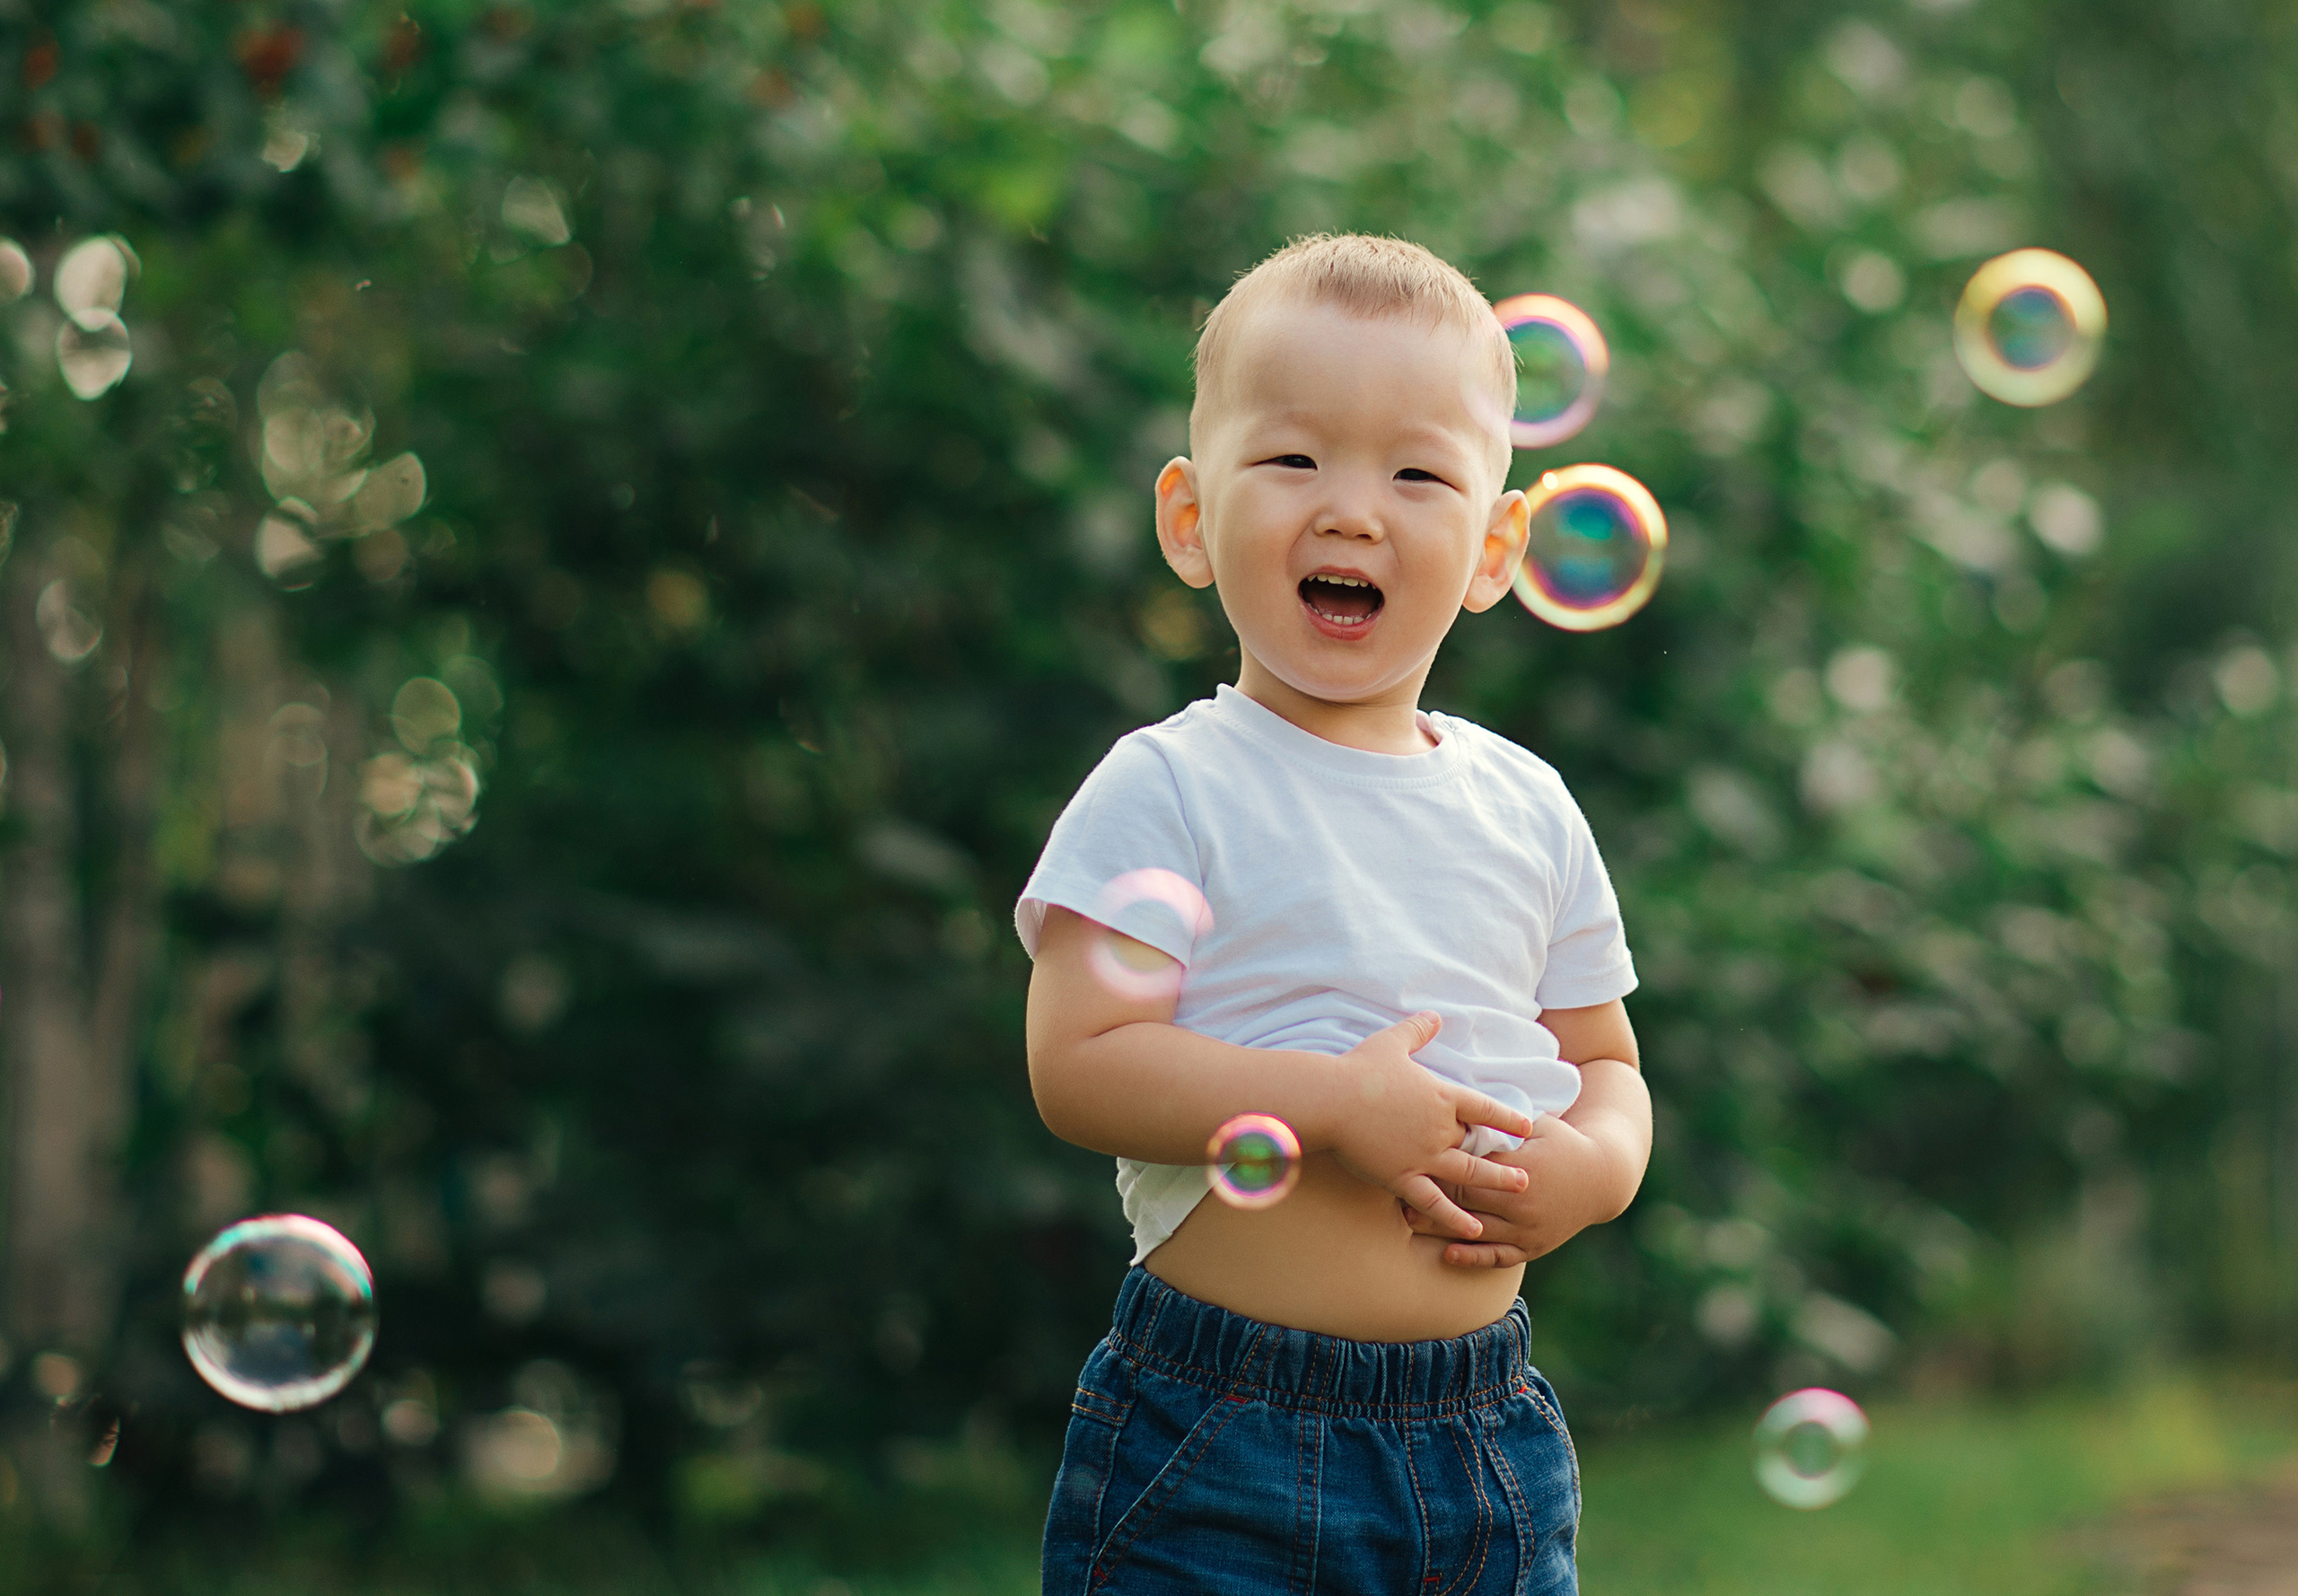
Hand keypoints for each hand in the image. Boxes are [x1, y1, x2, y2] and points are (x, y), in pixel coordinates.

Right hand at [1326, 1013, 1533, 1240]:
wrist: (1332, 1100)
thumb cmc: (1359, 1069)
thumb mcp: (1392, 1042)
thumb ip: (1417, 1030)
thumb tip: (1434, 1015)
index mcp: (1442, 1097)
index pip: (1483, 1109)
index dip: (1507, 1118)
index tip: (1528, 1126)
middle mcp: (1440, 1129)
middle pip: (1478, 1145)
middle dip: (1504, 1159)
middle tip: (1529, 1173)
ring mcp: (1423, 1156)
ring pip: (1468, 1174)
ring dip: (1495, 1184)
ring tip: (1518, 1193)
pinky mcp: (1401, 1177)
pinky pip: (1434, 1202)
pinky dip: (1455, 1217)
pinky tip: (1473, 1230)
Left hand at [1404, 1110, 1636, 1266]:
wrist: (1602, 1177)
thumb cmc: (1562, 1141)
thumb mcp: (1536, 1124)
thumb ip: (1501, 1124)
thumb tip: (1461, 1111)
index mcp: (1523, 1167)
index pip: (1470, 1170)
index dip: (1439, 1168)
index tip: (1412, 1160)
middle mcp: (1524, 1202)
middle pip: (1466, 1202)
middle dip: (1432, 1197)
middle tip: (1398, 1190)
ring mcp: (1529, 1228)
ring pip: (1477, 1231)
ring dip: (1441, 1227)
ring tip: (1408, 1219)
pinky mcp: (1535, 1247)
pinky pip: (1499, 1256)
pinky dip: (1473, 1257)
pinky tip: (1447, 1253)